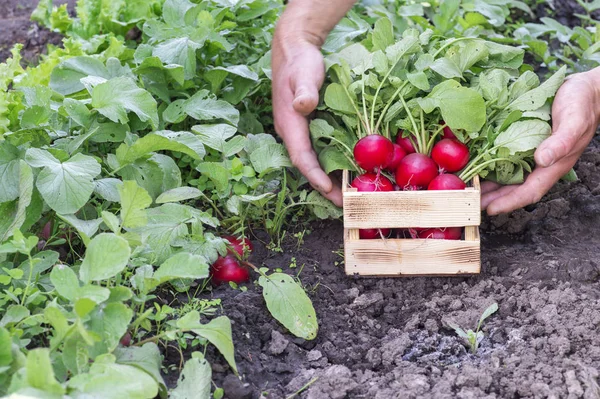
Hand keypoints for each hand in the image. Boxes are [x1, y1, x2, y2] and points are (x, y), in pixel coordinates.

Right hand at [271, 36, 342, 205]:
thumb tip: (303, 106)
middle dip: (324, 186)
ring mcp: (299, 132)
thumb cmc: (300, 62)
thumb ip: (303, 90)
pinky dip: (332, 164)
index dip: (314, 174)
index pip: (301, 156)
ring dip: (329, 179)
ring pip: (313, 162)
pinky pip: (319, 152)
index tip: (329, 188)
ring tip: (349, 194)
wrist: (294, 50)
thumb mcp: (303, 73)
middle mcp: (292, 133)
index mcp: (289, 124)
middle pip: (307, 166)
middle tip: (346, 203)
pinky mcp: (308, 128)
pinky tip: (348, 171)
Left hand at [481, 68, 599, 214]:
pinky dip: (492, 165)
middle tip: (470, 202)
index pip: (530, 191)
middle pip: (514, 188)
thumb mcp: (574, 121)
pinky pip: (507, 159)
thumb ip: (561, 142)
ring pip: (508, 176)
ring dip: (490, 185)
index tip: (490, 209)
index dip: (510, 202)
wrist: (586, 90)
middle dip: (493, 198)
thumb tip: (542, 160)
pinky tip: (478, 165)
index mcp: (554, 165)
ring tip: (469, 189)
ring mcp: (533, 154)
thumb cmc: (582, 104)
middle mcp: (542, 164)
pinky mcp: (526, 143)